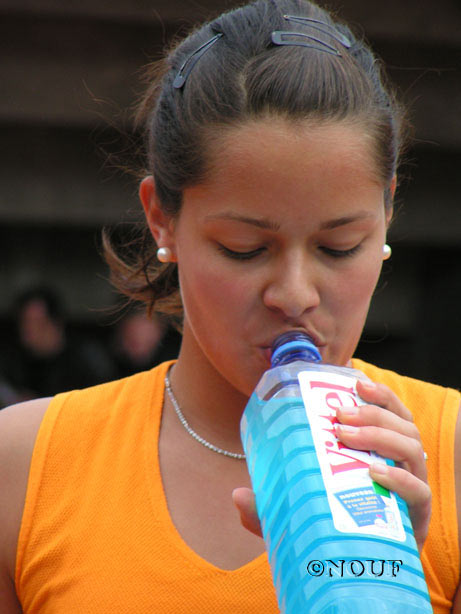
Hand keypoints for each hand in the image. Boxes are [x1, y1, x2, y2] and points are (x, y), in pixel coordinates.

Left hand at [233, 379, 430, 551]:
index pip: (390, 413)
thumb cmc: (331, 526)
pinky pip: (419, 492)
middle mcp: (400, 465)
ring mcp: (410, 489)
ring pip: (412, 448)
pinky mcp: (416, 518)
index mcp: (379, 451)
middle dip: (372, 413)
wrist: (356, 569)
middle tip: (338, 416)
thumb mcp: (297, 507)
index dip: (379, 394)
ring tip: (346, 437)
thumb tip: (237, 495)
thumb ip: (270, 503)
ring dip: (381, 435)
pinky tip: (375, 473)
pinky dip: (400, 479)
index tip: (356, 383)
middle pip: (402, 425)